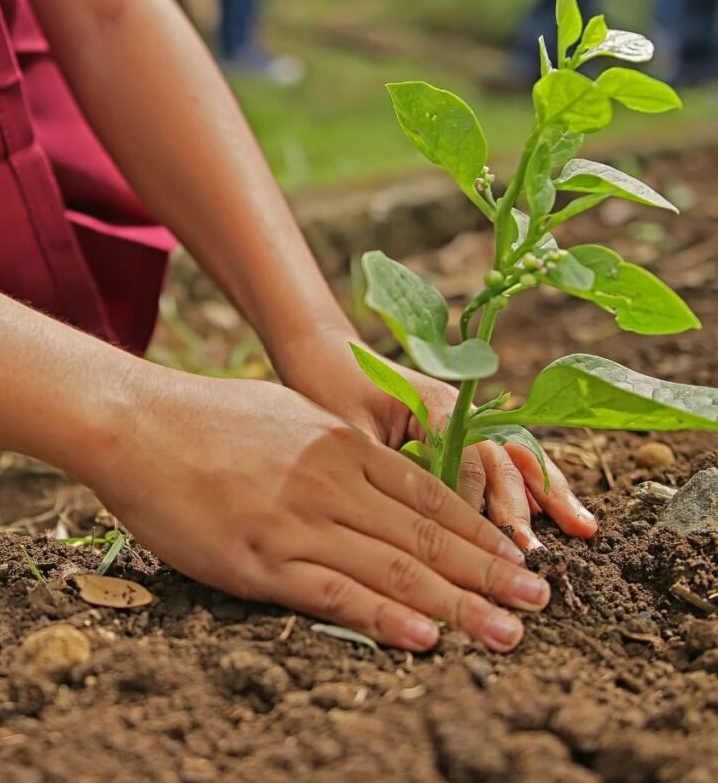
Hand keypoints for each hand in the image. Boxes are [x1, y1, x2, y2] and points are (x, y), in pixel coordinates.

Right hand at [88, 369, 551, 652]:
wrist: (138, 423)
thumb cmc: (208, 417)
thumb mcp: (288, 415)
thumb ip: (336, 448)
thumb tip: (372, 471)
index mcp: (341, 445)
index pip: (429, 496)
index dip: (480, 531)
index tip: (517, 557)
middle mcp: (332, 482)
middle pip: (426, 537)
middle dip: (489, 572)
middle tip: (539, 602)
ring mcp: (298, 522)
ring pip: (393, 570)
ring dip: (458, 604)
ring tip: (507, 631)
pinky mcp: (259, 559)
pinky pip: (333, 593)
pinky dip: (383, 618)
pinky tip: (424, 639)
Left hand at [273, 326, 597, 550]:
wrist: (325, 354)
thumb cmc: (330, 389)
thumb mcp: (349, 430)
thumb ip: (385, 466)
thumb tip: (409, 519)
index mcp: (434, 404)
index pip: (466, 460)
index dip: (474, 505)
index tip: (482, 546)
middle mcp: (460, 410)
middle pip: (500, 460)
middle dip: (520, 507)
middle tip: (533, 554)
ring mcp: (466, 419)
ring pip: (515, 458)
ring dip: (547, 493)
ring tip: (583, 528)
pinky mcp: (463, 432)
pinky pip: (506, 458)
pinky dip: (536, 484)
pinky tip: (566, 513)